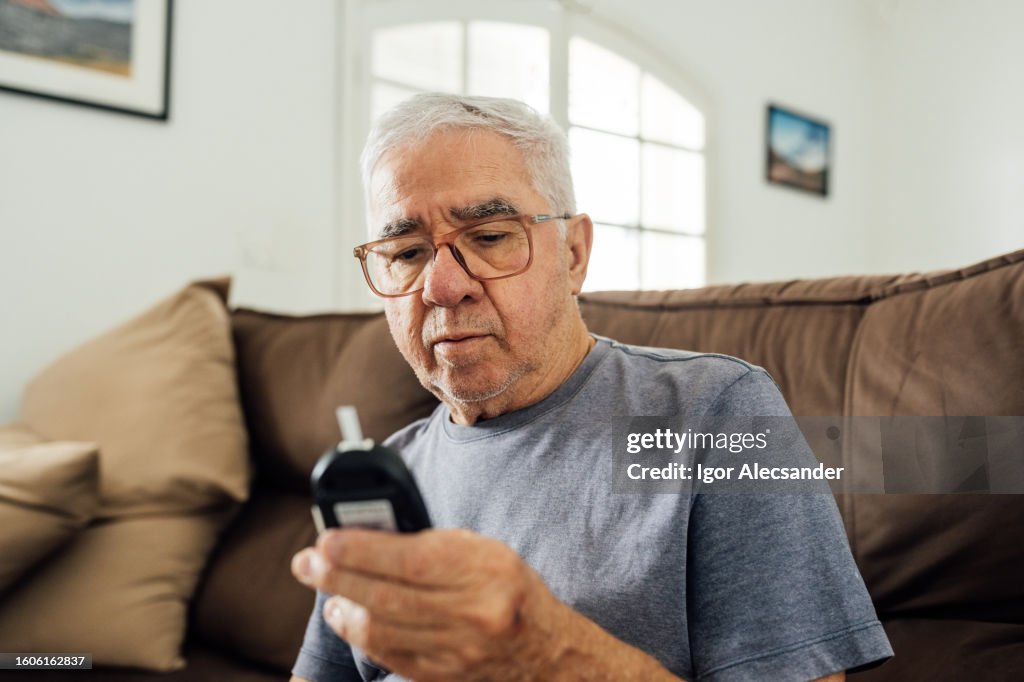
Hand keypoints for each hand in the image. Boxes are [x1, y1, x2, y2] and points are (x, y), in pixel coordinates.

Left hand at [291, 528, 571, 681]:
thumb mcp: (481, 549)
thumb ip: (430, 542)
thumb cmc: (506, 585)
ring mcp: (458, 649)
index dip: (362, 550)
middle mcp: (474, 611)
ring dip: (343, 607)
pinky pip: (389, 655)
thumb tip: (368, 533)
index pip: (411, 560)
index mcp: (485, 568)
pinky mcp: (443, 674)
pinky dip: (360, 634)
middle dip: (337, 577)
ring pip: (382, 630)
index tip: (327, 539)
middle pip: (388, 597)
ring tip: (324, 587)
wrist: (544, 648)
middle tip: (306, 561)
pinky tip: (346, 615)